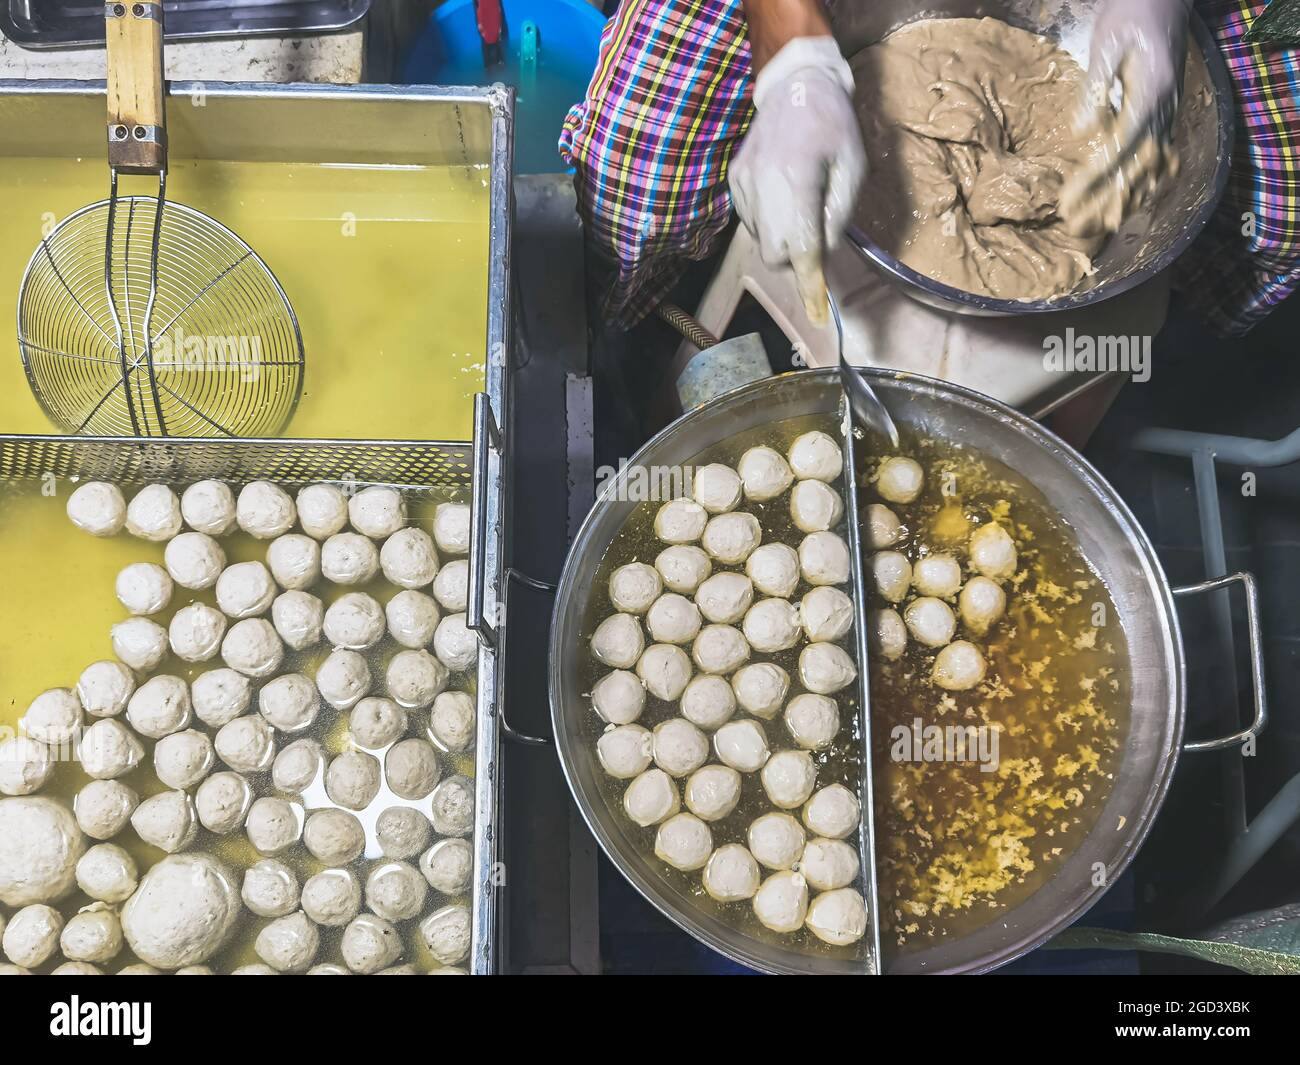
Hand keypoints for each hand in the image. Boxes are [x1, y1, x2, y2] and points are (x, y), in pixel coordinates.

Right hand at [730, 36, 866, 323]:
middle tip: (815, 233)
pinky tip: (782, 194)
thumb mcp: (853, 170)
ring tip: (799, 202)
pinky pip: (752, 222)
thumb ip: (837, 217)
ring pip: (762, 241)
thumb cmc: (833, 126)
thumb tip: (822, 255)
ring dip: (783, 237)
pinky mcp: (734, 182)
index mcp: (797, 181)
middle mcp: (763, 186)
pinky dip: (770, 220)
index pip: (801, 249)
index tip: (819, 314)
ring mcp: (743, 185)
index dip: (810, 285)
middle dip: (796, 257)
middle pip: (776, 255)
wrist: (793, 85)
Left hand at [1062, 0, 1191, 230]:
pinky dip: (1148, 180)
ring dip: (1128, 196)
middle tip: (1078, 226)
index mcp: (1150, 94)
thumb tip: (1081, 132)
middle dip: (1107, 199)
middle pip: (1136, 165)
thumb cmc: (1131, 12)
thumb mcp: (1106, 45)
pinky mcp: (1167, 107)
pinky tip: (1135, 199)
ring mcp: (1170, 109)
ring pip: (1152, 165)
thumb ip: (1096, 90)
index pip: (1119, 148)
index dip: (1094, 178)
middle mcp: (1165, 108)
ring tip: (1103, 225)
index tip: (1069, 200)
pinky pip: (1161, 153)